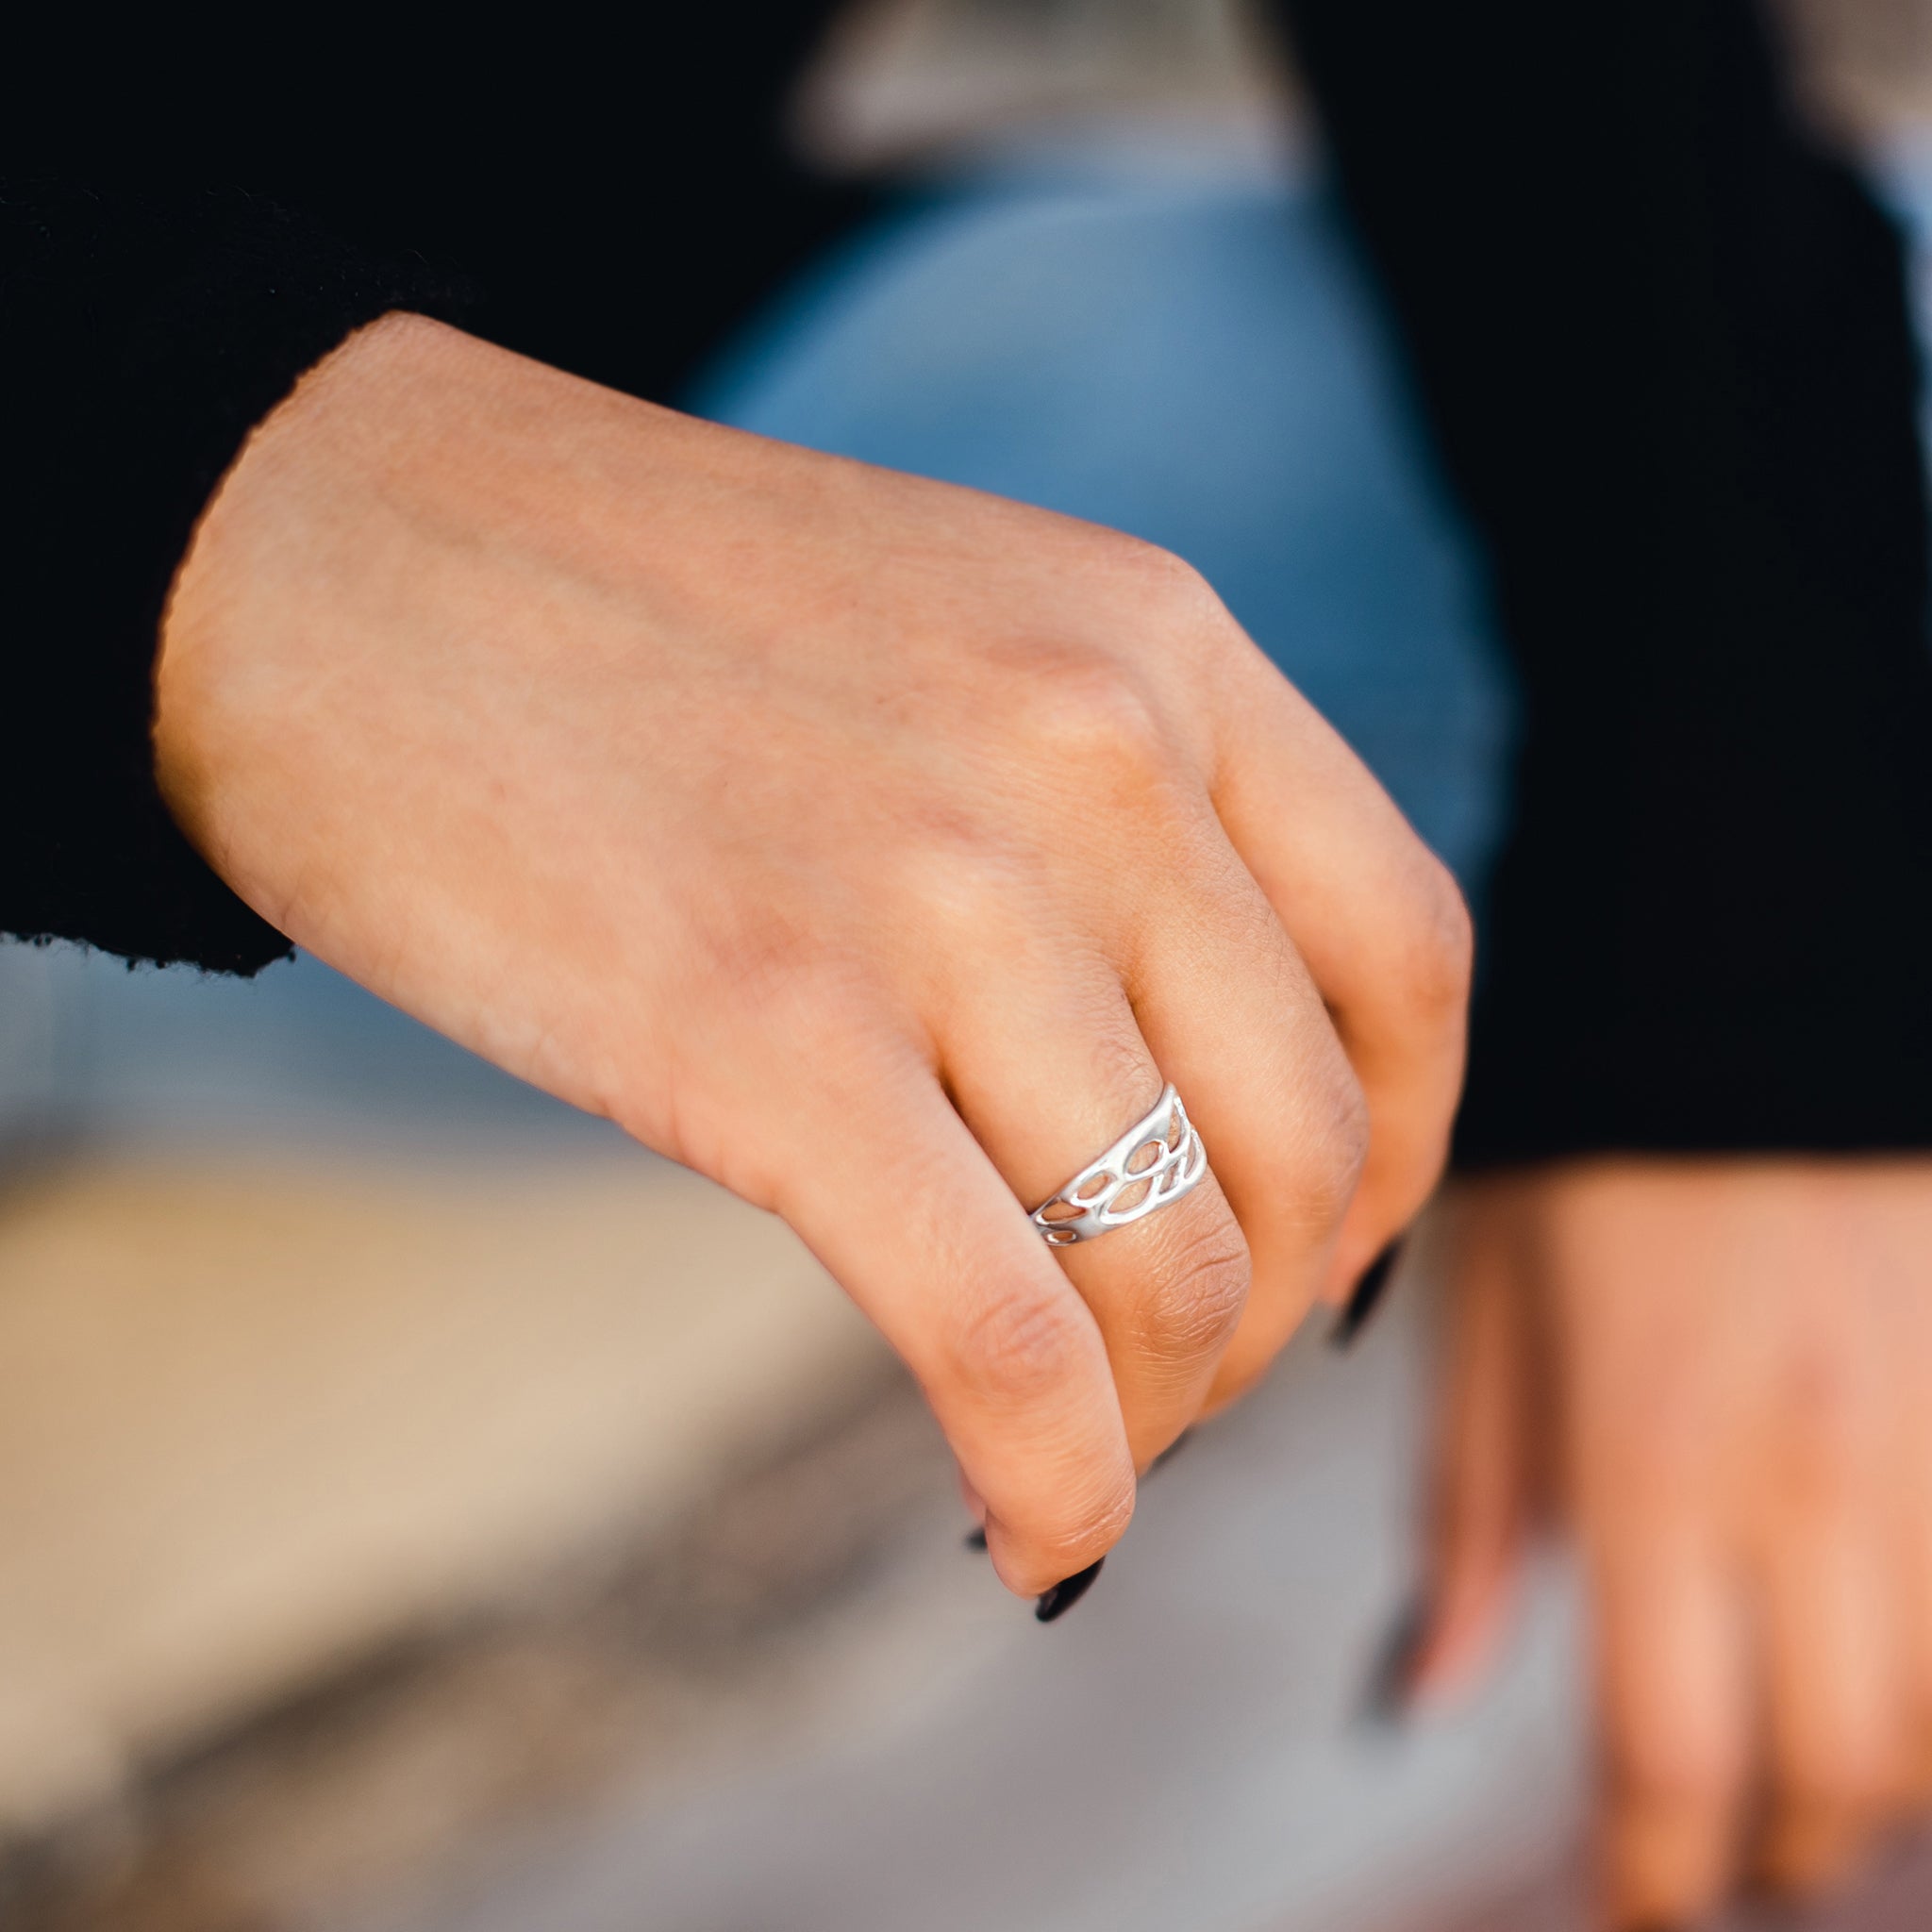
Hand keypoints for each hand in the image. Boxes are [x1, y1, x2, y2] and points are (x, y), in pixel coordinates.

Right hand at [154, 314, 1467, 1599]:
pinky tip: (1028, 1540)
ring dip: (1158, 1414)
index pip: (1406, 955)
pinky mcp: (768, 1031)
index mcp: (1159, 643)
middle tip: (1173, 1383)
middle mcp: (1092, 752)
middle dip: (1267, 1320)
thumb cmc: (630, 618)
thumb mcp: (952, 642)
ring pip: (1174, 1263)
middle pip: (1308, 1142)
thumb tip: (1197, 1081)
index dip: (1403, 1150)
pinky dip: (1056, 1482)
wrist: (327, 546)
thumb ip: (1105, 814)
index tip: (1328, 1250)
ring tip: (1079, 1449)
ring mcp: (936, 888)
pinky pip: (1004, 1334)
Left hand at [1415, 1161, 1931, 1926]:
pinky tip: (1882, 1659)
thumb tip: (1421, 1694)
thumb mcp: (1494, 1312)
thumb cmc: (1600, 1158)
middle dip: (1769, 1855)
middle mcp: (1822, 1481)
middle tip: (1709, 1853)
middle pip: (1837, 1779)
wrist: (1762, 1002)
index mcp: (1659, 1459)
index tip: (1624, 1907)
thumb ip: (1470, 1508)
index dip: (1649, 1876)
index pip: (1672, 1757)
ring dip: (1876, 1783)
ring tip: (1800, 1770)